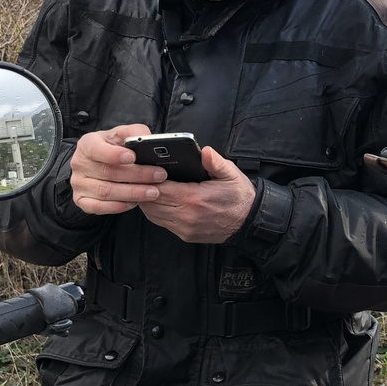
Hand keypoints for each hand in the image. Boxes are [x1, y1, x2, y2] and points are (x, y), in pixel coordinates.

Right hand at [68, 124, 165, 215]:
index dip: (114, 154)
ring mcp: (79, 183)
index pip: (97, 149)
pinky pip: (99, 207)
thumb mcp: (123, 134)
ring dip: (132, 193)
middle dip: (137, 175)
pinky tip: (134, 203)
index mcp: (87, 144)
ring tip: (153, 192)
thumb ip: (135, 133)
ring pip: (106, 191)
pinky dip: (118, 206)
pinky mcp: (81, 200)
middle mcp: (79, 164)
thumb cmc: (114, 147)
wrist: (99, 163)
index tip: (132, 157)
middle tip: (159, 176)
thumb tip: (147, 139)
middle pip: (108, 172)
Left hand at [140, 146, 257, 243]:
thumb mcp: (231, 174)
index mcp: (195, 199)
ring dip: (147, 201)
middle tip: (138, 177)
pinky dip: (155, 211)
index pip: (161, 190)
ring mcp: (185, 228)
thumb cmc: (239, 196)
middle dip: (143, 190)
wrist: (249, 223)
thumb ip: (215, 162)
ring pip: (153, 215)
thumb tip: (204, 151)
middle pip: (152, 203)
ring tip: (145, 187)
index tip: (143, 170)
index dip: (149, 180)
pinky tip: (156, 200)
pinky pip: (162, 223)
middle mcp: (187, 216)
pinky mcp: (185, 235)